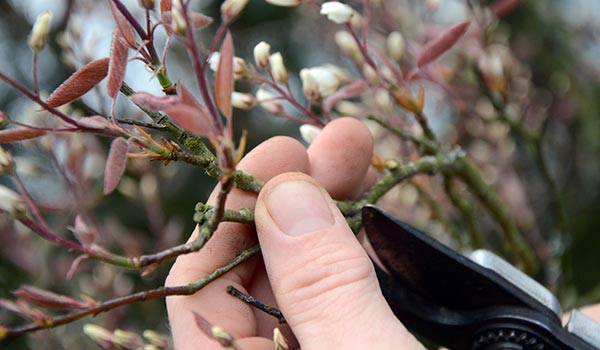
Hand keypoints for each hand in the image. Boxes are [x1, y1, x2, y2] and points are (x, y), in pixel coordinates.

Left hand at [165, 118, 423, 348]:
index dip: (238, 209)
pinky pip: (341, 296)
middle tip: (339, 143)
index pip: (199, 282)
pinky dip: (356, 253)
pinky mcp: (350, 348)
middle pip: (257, 269)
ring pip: (304, 276)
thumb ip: (320, 286)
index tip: (285, 153)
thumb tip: (286, 192)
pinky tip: (374, 214)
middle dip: (295, 195)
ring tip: (362, 157)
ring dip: (331, 212)